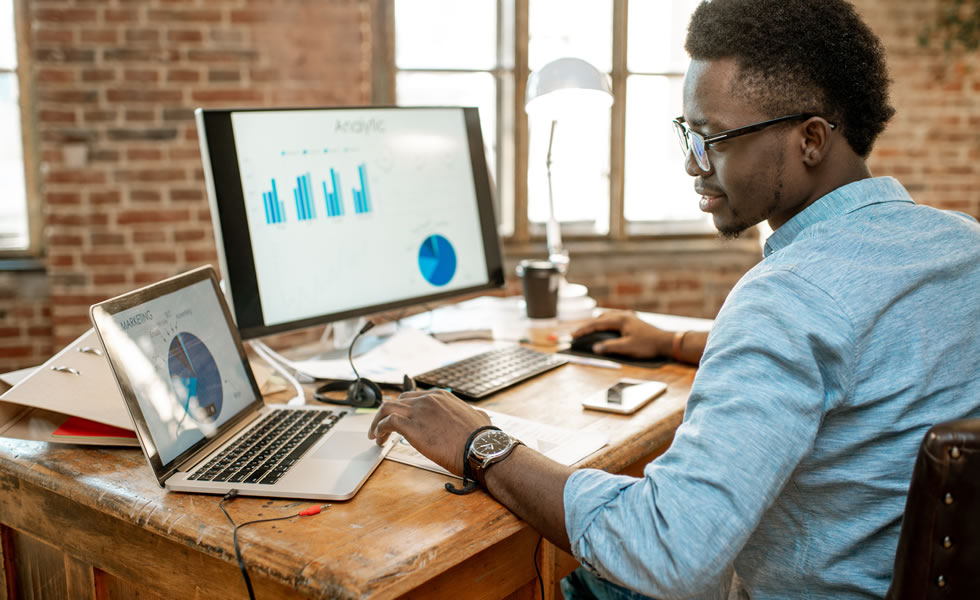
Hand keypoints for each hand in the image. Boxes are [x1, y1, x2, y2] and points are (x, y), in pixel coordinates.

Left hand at [368, 389, 490, 475]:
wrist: (480, 447)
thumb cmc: (481, 437)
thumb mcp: (478, 416)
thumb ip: (471, 413)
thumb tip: (477, 416)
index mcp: (440, 396)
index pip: (412, 397)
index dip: (403, 409)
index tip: (398, 419)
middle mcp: (427, 400)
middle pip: (397, 401)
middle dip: (388, 415)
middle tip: (384, 428)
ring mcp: (418, 411)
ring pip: (387, 408)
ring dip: (378, 421)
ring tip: (375, 435)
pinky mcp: (412, 427)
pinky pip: (387, 422)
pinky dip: (379, 429)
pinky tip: (379, 438)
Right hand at [571, 311, 671, 357]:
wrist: (666, 342)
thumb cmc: (648, 345)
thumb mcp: (627, 348)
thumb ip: (610, 347)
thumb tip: (595, 348)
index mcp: (620, 319)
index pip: (596, 324)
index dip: (584, 330)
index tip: (573, 336)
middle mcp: (623, 315)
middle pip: (600, 318)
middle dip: (588, 326)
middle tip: (578, 333)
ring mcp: (629, 316)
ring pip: (608, 317)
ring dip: (597, 322)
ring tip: (589, 329)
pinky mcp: (633, 320)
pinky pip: (615, 318)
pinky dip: (606, 322)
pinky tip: (607, 327)